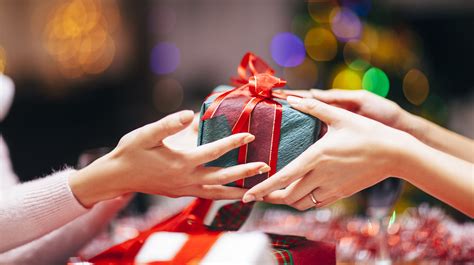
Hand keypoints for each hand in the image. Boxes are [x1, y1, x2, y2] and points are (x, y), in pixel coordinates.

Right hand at [70, 110, 270, 206]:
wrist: (117, 177)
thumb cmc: (130, 153)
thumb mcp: (145, 134)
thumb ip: (168, 124)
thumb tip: (191, 113)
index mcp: (181, 162)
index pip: (213, 151)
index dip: (233, 142)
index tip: (250, 134)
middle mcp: (186, 179)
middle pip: (222, 177)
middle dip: (245, 172)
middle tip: (265, 168)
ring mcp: (184, 189)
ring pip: (217, 193)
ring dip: (237, 190)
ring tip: (256, 190)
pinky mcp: (181, 193)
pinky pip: (207, 196)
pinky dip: (222, 195)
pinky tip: (232, 192)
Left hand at [242, 97, 412, 209]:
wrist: (396, 154)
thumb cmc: (368, 133)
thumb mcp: (340, 117)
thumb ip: (315, 107)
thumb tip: (294, 98)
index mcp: (316, 156)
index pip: (283, 178)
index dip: (263, 188)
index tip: (249, 195)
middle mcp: (321, 175)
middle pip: (288, 196)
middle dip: (270, 197)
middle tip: (258, 194)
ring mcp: (332, 188)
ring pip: (301, 203)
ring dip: (286, 200)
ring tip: (276, 193)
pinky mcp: (341, 193)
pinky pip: (316, 204)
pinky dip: (303, 201)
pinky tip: (300, 192)